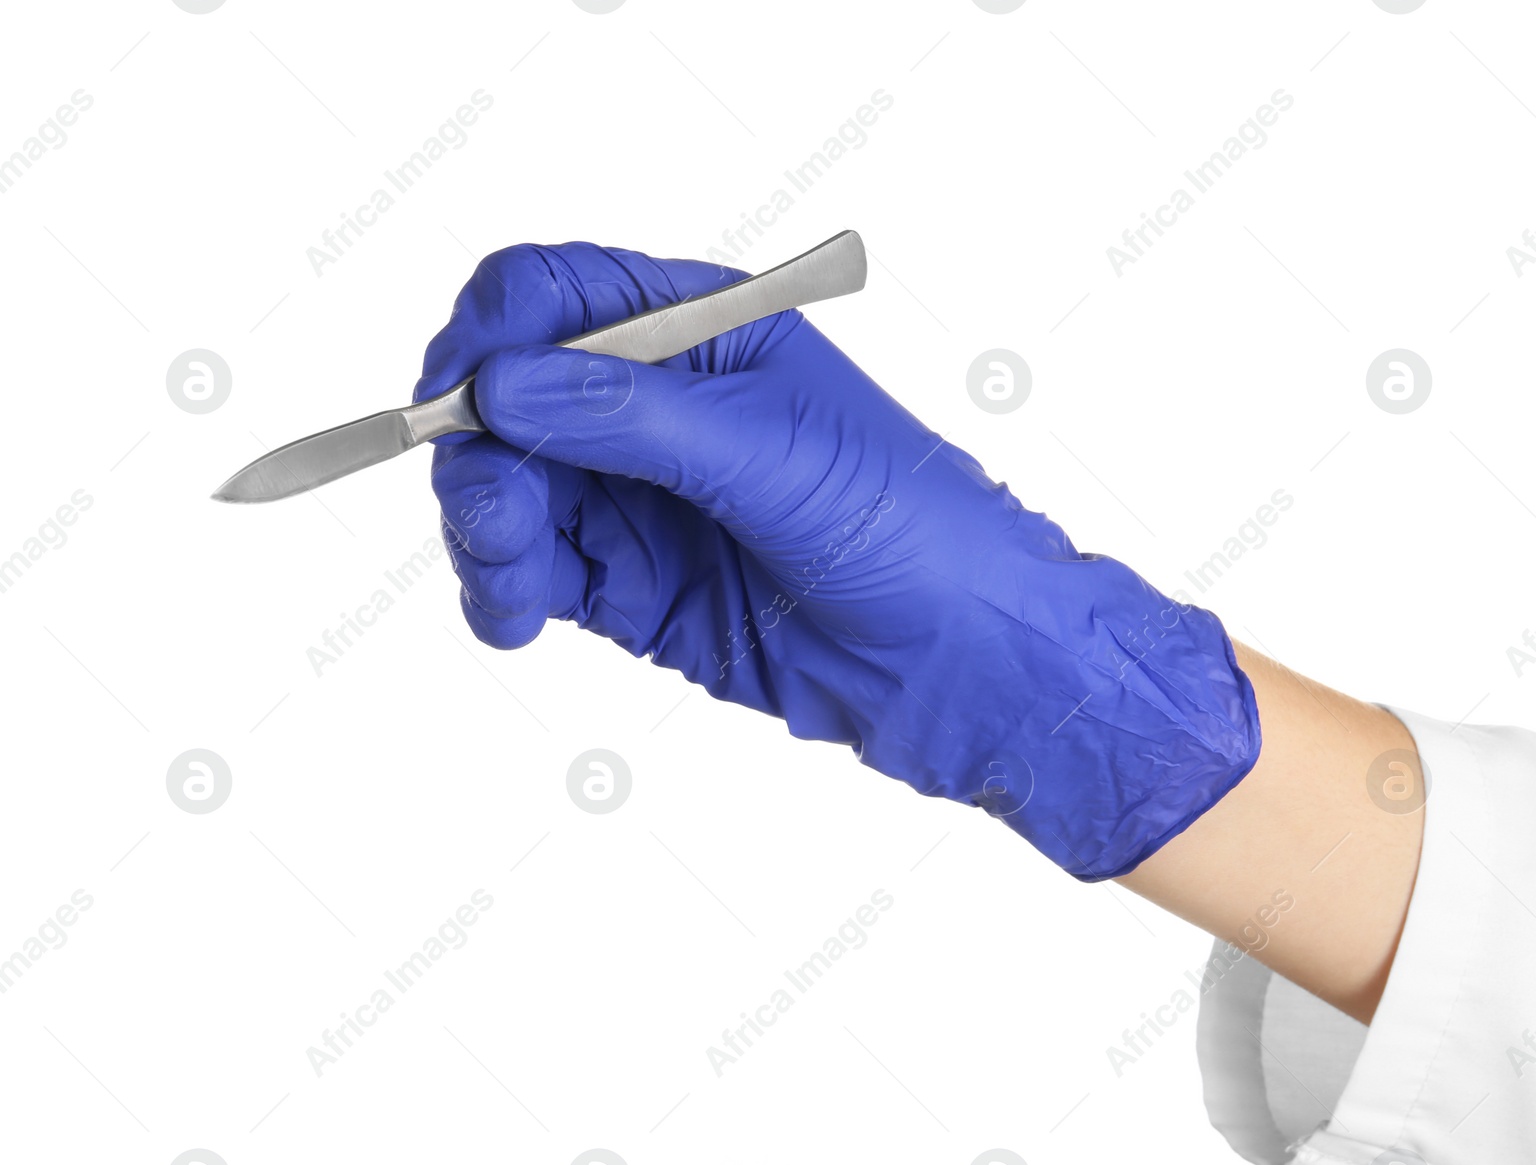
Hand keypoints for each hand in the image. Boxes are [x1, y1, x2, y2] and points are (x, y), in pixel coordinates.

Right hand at [413, 242, 1260, 879]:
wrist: (962, 661)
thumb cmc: (910, 526)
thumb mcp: (775, 455)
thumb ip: (634, 417)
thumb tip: (503, 383)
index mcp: (700, 331)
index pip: (554, 295)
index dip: (490, 335)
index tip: (463, 398)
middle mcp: (653, 405)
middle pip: (506, 397)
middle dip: (478, 451)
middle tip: (496, 516)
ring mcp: (637, 496)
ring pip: (506, 489)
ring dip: (483, 531)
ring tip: (513, 589)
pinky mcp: (629, 583)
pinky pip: (531, 571)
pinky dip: (502, 591)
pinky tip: (515, 618)